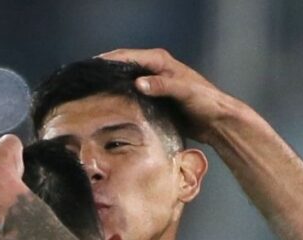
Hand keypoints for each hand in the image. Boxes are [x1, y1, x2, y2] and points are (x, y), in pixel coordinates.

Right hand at [98, 48, 238, 144]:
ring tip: (92, 95)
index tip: (89, 68)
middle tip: (85, 83)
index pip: (127, 56)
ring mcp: (155, 85)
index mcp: (160, 61)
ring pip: (127, 83)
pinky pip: (134, 98)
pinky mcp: (156, 101)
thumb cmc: (204, 102)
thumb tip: (137, 83)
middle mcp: (155, 70)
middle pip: (124, 67)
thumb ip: (162, 86)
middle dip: (105, 73)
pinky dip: (123, 100)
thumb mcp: (184, 91)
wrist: (217, 122)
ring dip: (112, 87)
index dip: (107, 61)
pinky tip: (111, 109)